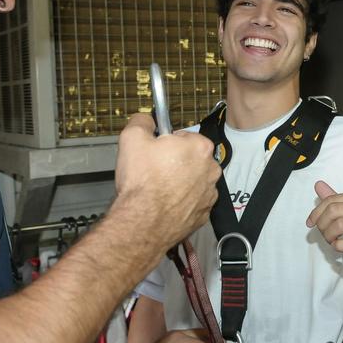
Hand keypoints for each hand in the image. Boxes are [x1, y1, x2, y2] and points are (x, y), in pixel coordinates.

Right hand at [114, 114, 220, 247]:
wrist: (143, 222)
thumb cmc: (142, 183)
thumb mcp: (132, 138)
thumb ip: (142, 121)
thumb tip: (146, 119)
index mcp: (199, 147)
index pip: (184, 136)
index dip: (167, 143)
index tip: (156, 151)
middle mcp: (211, 170)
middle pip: (191, 158)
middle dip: (175, 162)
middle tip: (154, 170)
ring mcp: (209, 194)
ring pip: (193, 181)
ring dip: (179, 182)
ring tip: (158, 189)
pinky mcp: (204, 214)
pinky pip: (193, 202)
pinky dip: (181, 202)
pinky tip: (165, 203)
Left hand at [306, 181, 342, 267]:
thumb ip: (335, 198)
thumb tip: (318, 185)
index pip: (332, 200)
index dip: (316, 212)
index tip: (311, 222)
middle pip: (333, 211)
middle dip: (321, 224)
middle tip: (322, 232)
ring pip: (338, 226)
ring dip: (328, 236)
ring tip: (330, 239)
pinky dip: (337, 246)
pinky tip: (339, 245)